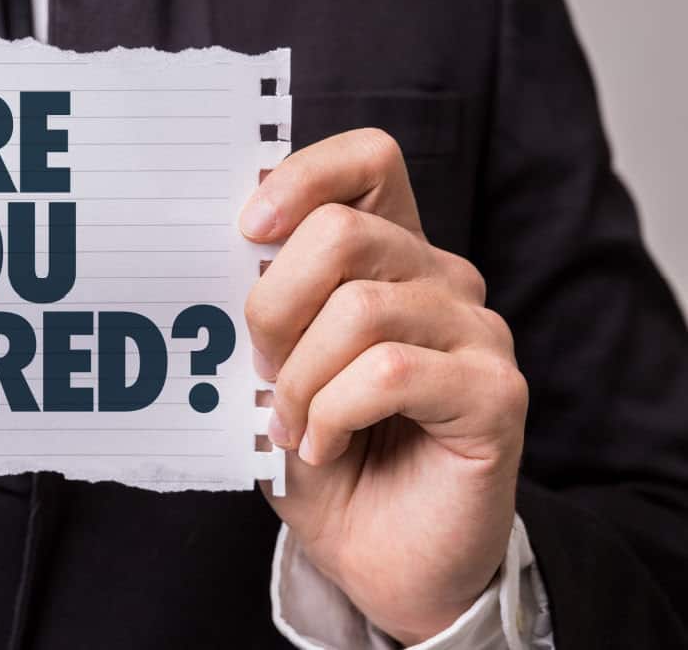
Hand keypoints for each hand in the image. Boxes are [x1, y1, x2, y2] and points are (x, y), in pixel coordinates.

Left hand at [241, 129, 527, 643]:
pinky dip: (336, 413)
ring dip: (301, 380)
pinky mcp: (496, 392)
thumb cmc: (324, 458)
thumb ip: (262, 312)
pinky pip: (390, 372)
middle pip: (342, 234)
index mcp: (389, 257)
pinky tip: (328, 447)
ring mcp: (477, 332)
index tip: (247, 229)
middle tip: (264, 375)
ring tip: (295, 428)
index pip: (368, 161)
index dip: (303, 176)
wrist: (380, 559)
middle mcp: (441, 278)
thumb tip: (226, 256)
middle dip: (273, 309)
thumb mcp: (271, 375)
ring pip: (360, 310)